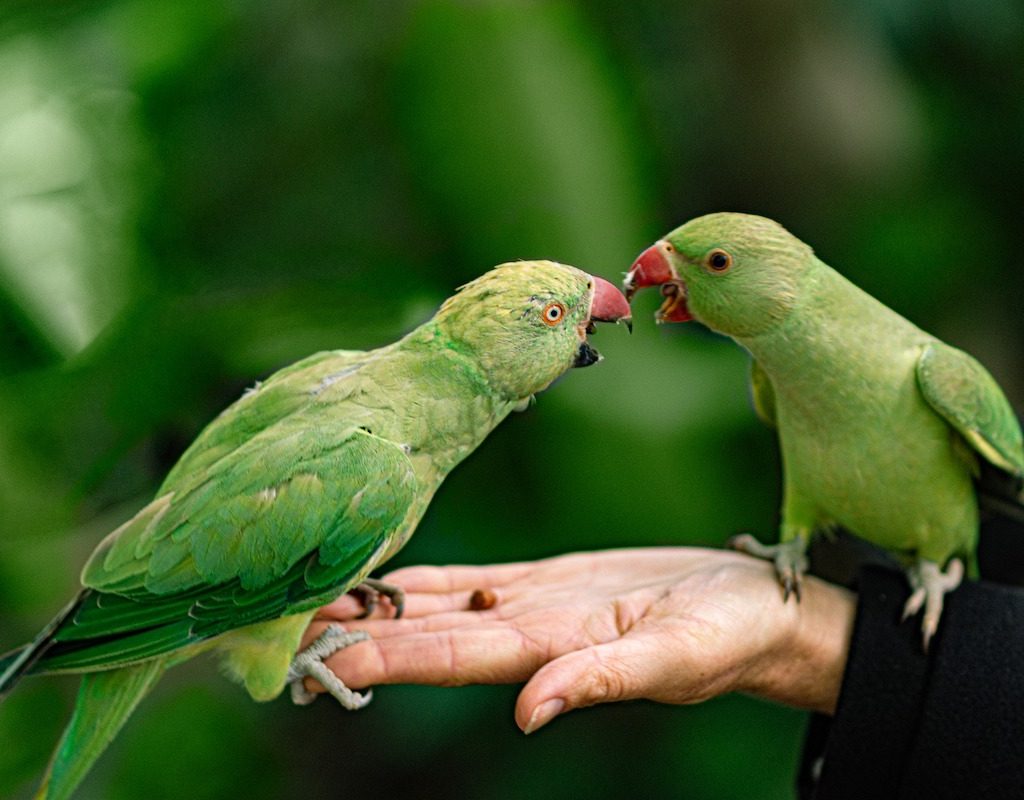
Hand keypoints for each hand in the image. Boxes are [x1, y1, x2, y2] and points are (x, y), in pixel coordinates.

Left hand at [304, 547, 854, 733]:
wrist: (755, 607)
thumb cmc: (730, 636)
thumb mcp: (675, 660)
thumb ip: (601, 683)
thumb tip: (529, 715)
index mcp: (549, 650)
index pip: (449, 655)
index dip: (383, 658)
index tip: (317, 660)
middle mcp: (526, 632)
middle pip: (425, 633)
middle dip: (355, 633)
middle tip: (277, 626)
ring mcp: (531, 606)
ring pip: (437, 606)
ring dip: (375, 606)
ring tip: (309, 598)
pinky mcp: (548, 581)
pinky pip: (470, 581)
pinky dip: (422, 580)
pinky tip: (381, 577)